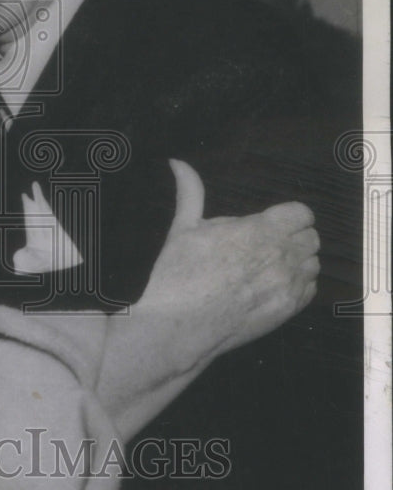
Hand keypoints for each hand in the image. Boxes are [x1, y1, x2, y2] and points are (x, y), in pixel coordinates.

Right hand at [135, 159, 319, 375]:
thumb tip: (178, 162)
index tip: (269, 224)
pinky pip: (309, 289)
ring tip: (266, 268)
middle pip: (311, 237)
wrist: (180, 327)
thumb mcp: (183, 229)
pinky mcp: (289, 310)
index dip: (287, 216)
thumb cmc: (179, 276)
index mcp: (260, 230)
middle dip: (292, 237)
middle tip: (264, 246)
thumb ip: (191, 193)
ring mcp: (289, 285)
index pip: (302, 213)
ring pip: (312, 264)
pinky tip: (269, 287)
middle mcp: (282, 256)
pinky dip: (296, 285)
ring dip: (296, 261)